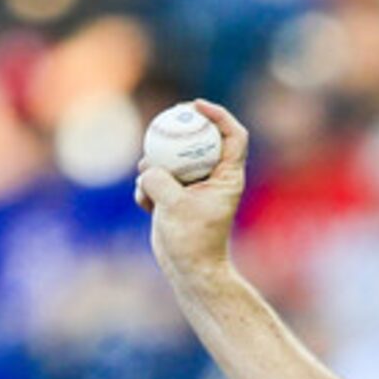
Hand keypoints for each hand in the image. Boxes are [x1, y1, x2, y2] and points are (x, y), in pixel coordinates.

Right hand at [136, 100, 249, 285]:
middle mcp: (213, 179)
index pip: (233, 136)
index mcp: (228, 177)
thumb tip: (147, 167)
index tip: (196, 106)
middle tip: (163, 120)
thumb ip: (159, 180)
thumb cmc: (192, 241)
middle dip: (180, 128)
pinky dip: (147, 190)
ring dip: (154, 166)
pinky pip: (157, 182)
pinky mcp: (174, 199)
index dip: (218, 115)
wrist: (189, 271)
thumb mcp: (174, 206)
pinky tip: (146, 206)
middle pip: (200, 140)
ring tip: (147, 179)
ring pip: (172, 161)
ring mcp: (192, 188)